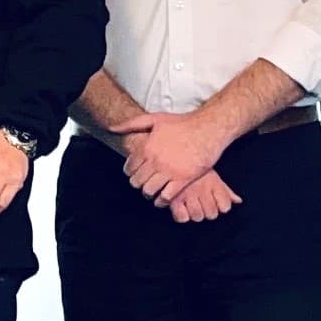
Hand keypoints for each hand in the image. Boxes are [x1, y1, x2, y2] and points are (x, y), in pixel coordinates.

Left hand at [120, 107, 236, 206]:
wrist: (208, 128)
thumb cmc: (182, 123)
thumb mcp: (155, 119)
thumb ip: (132, 123)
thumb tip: (111, 128)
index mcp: (147, 147)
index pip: (129, 168)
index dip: (130, 173)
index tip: (135, 174)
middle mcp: (156, 160)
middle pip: (137, 181)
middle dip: (138, 184)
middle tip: (142, 184)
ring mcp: (169, 171)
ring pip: (149, 190)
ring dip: (148, 194)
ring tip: (151, 192)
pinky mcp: (183, 179)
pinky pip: (166, 196)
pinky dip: (161, 201)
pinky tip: (161, 199)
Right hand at [167, 170, 240, 223]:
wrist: (173, 156)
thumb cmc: (194, 168)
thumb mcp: (213, 176)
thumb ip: (226, 191)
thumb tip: (238, 201)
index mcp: (214, 183)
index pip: (225, 207)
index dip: (220, 206)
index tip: (213, 201)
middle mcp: (203, 189)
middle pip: (212, 214)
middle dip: (206, 211)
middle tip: (199, 203)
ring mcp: (188, 194)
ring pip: (198, 216)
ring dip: (194, 214)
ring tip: (189, 204)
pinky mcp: (174, 198)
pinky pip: (182, 218)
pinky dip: (181, 216)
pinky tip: (180, 208)